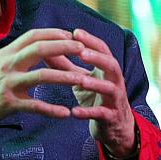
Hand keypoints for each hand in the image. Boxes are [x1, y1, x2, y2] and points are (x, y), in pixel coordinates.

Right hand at [0, 28, 89, 144]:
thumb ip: (15, 58)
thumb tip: (34, 50)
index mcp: (5, 54)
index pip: (33, 36)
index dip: (54, 34)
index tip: (72, 35)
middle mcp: (6, 65)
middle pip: (40, 48)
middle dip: (65, 47)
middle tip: (84, 49)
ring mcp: (7, 84)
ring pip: (41, 76)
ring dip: (65, 77)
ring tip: (83, 80)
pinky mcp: (7, 104)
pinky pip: (34, 106)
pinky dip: (51, 110)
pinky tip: (65, 114)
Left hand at [70, 29, 135, 156]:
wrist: (113, 127)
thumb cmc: (94, 97)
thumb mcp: (81, 79)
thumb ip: (66, 64)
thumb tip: (44, 48)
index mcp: (107, 69)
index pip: (103, 50)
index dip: (91, 40)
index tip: (75, 32)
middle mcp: (115, 81)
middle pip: (112, 65)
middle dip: (97, 58)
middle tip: (81, 53)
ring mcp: (116, 100)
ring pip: (110, 89)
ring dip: (95, 84)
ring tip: (80, 81)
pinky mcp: (112, 117)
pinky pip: (102, 114)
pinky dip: (88, 112)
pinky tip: (74, 112)